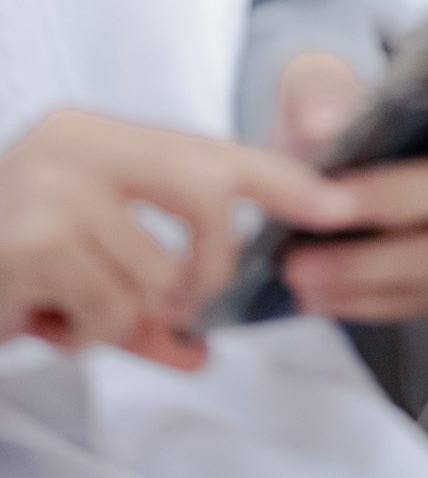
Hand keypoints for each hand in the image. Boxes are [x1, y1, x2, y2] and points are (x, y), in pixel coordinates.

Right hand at [0, 110, 359, 368]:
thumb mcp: (79, 278)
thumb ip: (144, 300)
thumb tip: (198, 346)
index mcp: (96, 135)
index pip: (213, 147)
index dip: (283, 177)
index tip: (337, 203)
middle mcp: (77, 142)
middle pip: (208, 188)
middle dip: (215, 262)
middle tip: (186, 309)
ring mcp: (55, 182)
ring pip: (155, 276)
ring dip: (120, 318)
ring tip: (61, 309)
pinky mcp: (38, 237)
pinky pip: (111, 308)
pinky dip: (84, 332)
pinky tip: (36, 317)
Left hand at [274, 58, 427, 321]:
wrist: (316, 173)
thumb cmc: (333, 112)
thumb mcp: (316, 82)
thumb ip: (319, 90)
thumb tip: (323, 123)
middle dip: (403, 197)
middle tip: (331, 206)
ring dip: (372, 263)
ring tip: (300, 266)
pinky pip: (423, 297)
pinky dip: (367, 298)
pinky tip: (317, 292)